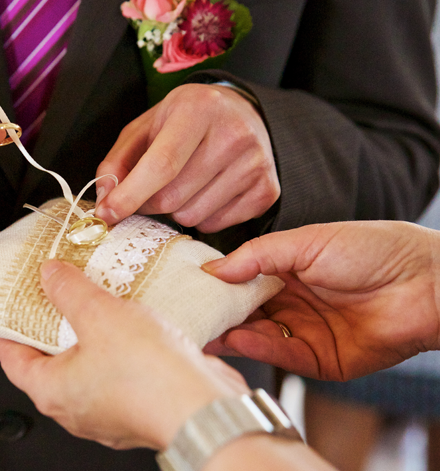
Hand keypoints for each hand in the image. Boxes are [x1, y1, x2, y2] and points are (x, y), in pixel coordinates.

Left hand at [0, 259, 248, 450]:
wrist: (206, 408)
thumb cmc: (150, 377)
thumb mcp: (99, 315)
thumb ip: (68, 291)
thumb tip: (49, 275)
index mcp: (53, 392)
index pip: (11, 358)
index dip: (6, 328)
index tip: (9, 306)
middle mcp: (77, 407)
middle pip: (50, 359)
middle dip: (52, 325)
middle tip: (56, 293)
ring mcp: (109, 409)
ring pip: (89, 363)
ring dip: (91, 332)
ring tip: (97, 298)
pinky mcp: (139, 404)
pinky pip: (120, 370)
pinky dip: (120, 345)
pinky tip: (132, 320)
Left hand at [95, 84, 278, 232]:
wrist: (241, 114)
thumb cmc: (184, 122)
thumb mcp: (146, 128)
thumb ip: (118, 160)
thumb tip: (106, 198)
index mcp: (198, 109)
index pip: (162, 164)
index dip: (130, 195)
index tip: (107, 214)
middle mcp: (234, 134)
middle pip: (173, 198)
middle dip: (148, 204)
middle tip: (147, 192)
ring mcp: (256, 163)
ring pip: (192, 217)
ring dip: (175, 211)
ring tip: (183, 184)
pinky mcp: (267, 190)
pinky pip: (216, 225)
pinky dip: (201, 217)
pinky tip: (205, 192)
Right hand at [202, 221, 439, 379]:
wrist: (427, 281)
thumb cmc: (373, 249)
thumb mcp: (306, 241)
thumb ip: (258, 255)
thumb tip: (212, 268)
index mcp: (287, 271)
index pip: (241, 282)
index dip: (216, 284)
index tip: (185, 286)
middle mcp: (293, 303)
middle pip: (244, 312)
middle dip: (216, 314)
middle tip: (185, 314)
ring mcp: (306, 332)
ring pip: (259, 336)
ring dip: (231, 333)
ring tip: (203, 330)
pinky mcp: (323, 360)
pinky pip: (284, 355)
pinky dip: (259, 348)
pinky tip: (239, 338)